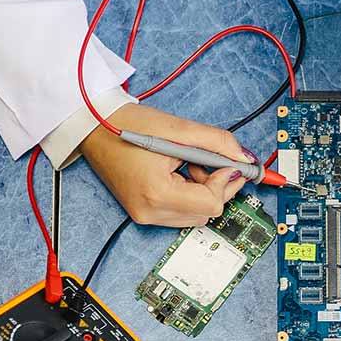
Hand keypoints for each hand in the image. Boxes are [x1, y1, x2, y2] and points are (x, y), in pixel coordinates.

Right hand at [81, 102, 253, 225]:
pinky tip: (179, 173)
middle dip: (216, 186)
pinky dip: (189, 194)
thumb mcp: (179, 128)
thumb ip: (218, 142)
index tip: (227, 162)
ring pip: (196, 215)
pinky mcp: (143, 213)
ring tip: (188, 164)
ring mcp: (144, 215)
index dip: (226, 182)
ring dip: (203, 191)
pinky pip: (181, 212)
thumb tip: (244, 158)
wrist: (96, 128)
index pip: (211, 204)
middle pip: (206, 213)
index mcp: (156, 193)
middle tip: (208, 160)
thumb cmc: (129, 125)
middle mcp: (149, 212)